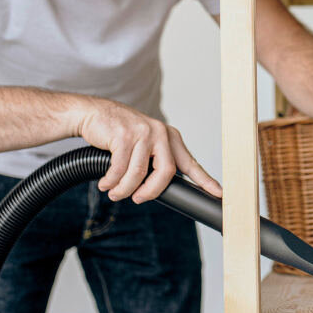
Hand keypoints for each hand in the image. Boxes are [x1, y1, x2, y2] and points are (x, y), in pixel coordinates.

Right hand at [76, 99, 221, 203]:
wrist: (93, 114)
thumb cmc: (118, 133)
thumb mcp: (145, 144)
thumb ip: (157, 160)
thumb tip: (160, 188)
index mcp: (170, 137)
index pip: (191, 163)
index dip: (205, 180)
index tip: (219, 193)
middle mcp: (161, 133)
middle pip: (166, 172)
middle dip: (151, 192)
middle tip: (138, 199)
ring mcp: (143, 133)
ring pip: (139, 174)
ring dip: (124, 189)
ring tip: (114, 192)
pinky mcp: (124, 136)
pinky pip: (119, 169)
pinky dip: (111, 182)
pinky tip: (105, 183)